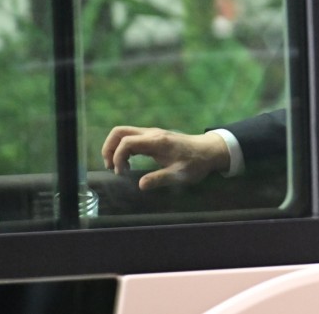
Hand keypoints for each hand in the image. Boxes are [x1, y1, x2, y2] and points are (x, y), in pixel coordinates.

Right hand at [101, 126, 229, 189]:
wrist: (209, 150)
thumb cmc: (196, 163)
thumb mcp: (179, 174)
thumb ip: (160, 179)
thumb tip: (141, 185)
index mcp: (157, 141)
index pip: (126, 142)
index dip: (117, 157)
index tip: (120, 172)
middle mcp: (152, 133)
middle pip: (119, 132)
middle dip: (109, 148)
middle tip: (111, 167)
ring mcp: (152, 133)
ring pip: (123, 133)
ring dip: (114, 148)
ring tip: (118, 167)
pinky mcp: (153, 136)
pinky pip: (131, 137)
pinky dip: (123, 148)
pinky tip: (128, 163)